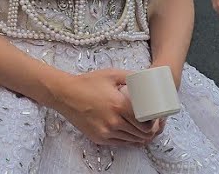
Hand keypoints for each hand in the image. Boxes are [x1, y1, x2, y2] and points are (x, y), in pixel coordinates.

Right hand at [48, 69, 162, 146]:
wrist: (64, 94)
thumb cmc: (87, 83)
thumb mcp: (111, 74)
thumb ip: (131, 76)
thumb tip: (146, 79)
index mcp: (119, 106)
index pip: (145, 124)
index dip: (153, 123)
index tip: (153, 118)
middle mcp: (114, 122)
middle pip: (140, 134)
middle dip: (148, 131)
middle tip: (150, 124)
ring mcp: (105, 132)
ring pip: (131, 140)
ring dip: (138, 137)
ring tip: (141, 129)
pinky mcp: (98, 138)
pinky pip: (119, 143)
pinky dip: (127, 140)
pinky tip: (129, 133)